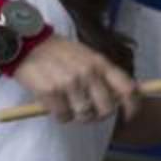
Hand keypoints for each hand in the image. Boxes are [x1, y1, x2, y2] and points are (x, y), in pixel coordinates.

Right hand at [13, 36, 137, 122]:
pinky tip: (55, 104)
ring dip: (77, 116)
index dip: (133, 107)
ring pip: (85, 116)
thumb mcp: (88, 57)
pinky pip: (63, 117)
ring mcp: (70, 83)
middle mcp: (89, 73)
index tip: (128, 116)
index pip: (128, 89)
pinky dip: (60, 116)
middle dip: (99, 116)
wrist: (28, 43)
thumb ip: (105, 75)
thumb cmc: (61, 53)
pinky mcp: (50, 91)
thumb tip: (123, 98)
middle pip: (107, 109)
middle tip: (89, 112)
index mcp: (101, 63)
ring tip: (69, 104)